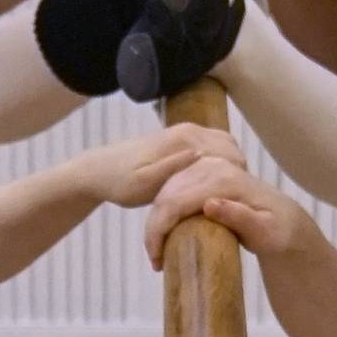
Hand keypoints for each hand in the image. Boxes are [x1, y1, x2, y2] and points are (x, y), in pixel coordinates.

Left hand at [82, 124, 245, 208]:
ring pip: (228, 150)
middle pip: (233, 152)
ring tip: (224, 199)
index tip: (233, 205)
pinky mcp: (185, 139)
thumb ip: (171, 168)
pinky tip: (214, 188)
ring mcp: (189, 132)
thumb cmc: (119, 182)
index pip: (231, 157)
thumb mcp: (143, 183)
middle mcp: (190, 130)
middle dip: (237, 177)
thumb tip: (200, 156)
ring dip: (231, 172)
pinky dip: (222, 166)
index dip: (237, 181)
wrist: (99, 170)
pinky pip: (217, 150)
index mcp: (185, 140)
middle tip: (230, 205)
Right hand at [143, 156, 316, 267]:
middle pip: (166, 194)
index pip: (177, 200)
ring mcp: (207, 166)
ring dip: (155, 221)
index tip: (156, 259)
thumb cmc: (277, 232)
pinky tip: (164, 234)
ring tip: (158, 252)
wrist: (285, 221)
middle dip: (153, 228)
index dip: (159, 229)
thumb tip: (210, 204)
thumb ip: (241, 218)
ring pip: (165, 190)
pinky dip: (163, 211)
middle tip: (155, 260)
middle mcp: (214, 167)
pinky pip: (172, 188)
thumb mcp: (265, 232)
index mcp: (225, 180)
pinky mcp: (203, 172)